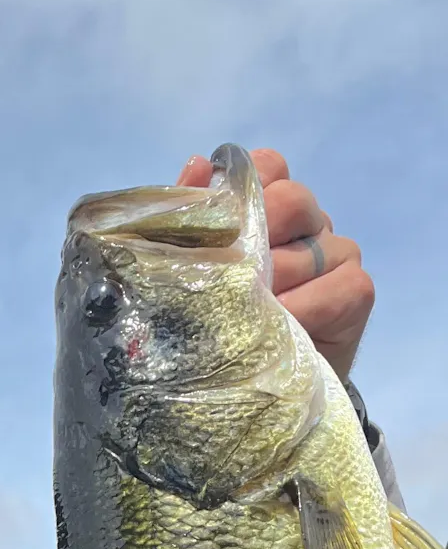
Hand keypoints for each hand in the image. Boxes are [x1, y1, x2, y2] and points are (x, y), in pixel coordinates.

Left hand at [177, 149, 373, 382]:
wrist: (254, 384)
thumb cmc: (219, 320)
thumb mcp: (194, 269)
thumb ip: (191, 217)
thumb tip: (198, 164)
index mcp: (268, 205)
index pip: (266, 166)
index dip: (241, 190)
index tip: (216, 231)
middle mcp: (308, 220)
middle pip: (289, 199)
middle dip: (253, 241)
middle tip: (227, 282)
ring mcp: (337, 252)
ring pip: (306, 248)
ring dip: (270, 287)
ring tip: (242, 316)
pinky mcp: (357, 290)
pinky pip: (334, 288)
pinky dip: (301, 310)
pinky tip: (279, 325)